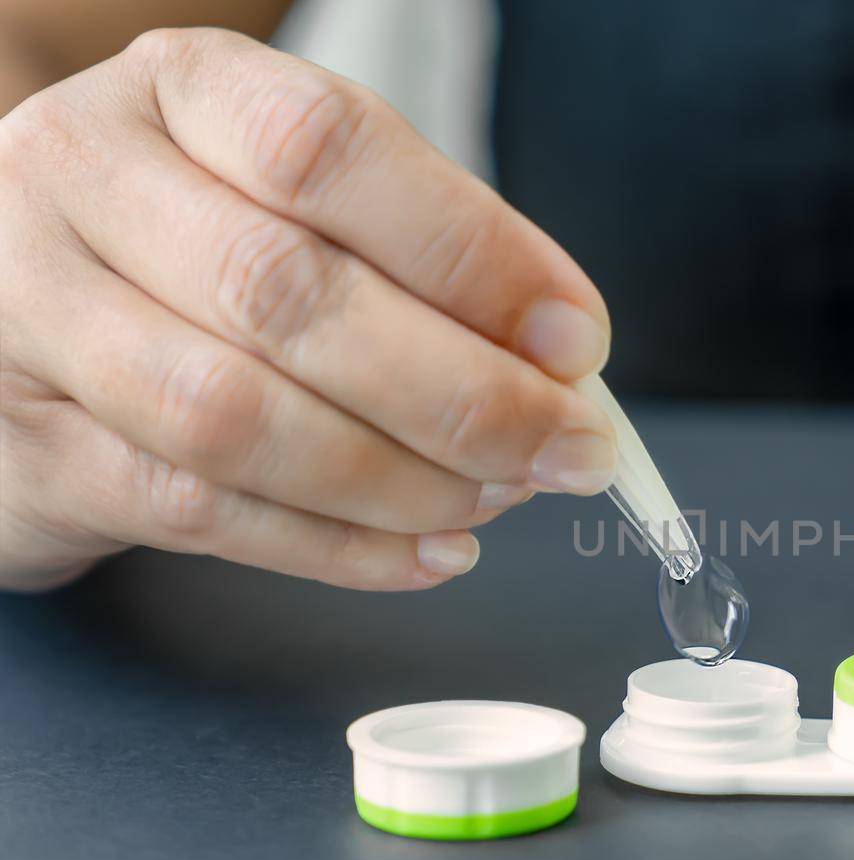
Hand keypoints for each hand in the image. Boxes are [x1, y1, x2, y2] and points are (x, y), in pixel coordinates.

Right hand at [0, 29, 615, 591]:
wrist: (19, 312)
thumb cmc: (201, 250)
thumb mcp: (301, 201)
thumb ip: (423, 260)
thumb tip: (559, 365)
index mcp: (182, 91)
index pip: (330, 152)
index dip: (470, 255)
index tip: (575, 340)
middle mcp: (85, 180)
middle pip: (287, 295)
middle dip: (462, 392)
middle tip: (566, 448)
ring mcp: (37, 314)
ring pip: (239, 418)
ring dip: (402, 479)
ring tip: (499, 496)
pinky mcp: (35, 448)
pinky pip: (204, 512)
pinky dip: (342, 547)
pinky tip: (429, 551)